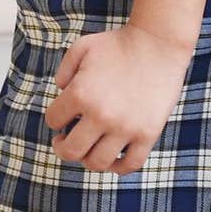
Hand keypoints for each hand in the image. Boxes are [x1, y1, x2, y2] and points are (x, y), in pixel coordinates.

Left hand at [44, 22, 192, 175]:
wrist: (157, 44)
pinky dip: (118, 167)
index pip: (53, 121)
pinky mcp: (148, 134)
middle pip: (71, 151)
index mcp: (80, 93)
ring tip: (88, 148)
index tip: (61, 117)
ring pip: (98, 164)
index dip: (54, 119)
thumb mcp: (82, 47)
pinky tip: (112, 157)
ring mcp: (125, 128)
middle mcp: (101, 115)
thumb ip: (63, 70)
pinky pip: (130, 165)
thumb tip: (60, 93)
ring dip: (87, 159)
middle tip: (64, 141)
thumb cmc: (118, 44)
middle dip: (62, 148)